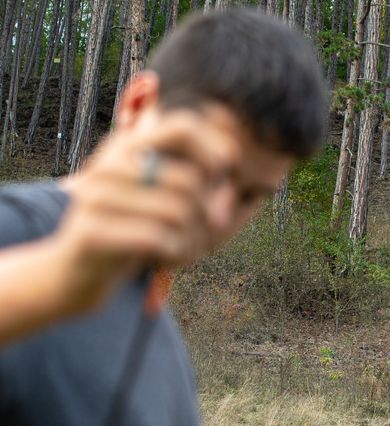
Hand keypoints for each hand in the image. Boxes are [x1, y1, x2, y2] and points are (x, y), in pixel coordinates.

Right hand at [55, 110, 231, 313]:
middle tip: (202, 236)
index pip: (184, 125)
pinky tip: (165, 260)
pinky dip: (176, 254)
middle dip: (209, 216)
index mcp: (131, 146)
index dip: (215, 151)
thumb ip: (215, 194)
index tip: (222, 179)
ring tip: (183, 249)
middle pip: (191, 179)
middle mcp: (111, 163)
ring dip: (194, 240)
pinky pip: (158, 238)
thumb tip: (251, 191)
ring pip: (180, 211)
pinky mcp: (90, 230)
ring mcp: (96, 194)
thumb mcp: (178, 209)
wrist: (79, 274)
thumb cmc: (140, 234)